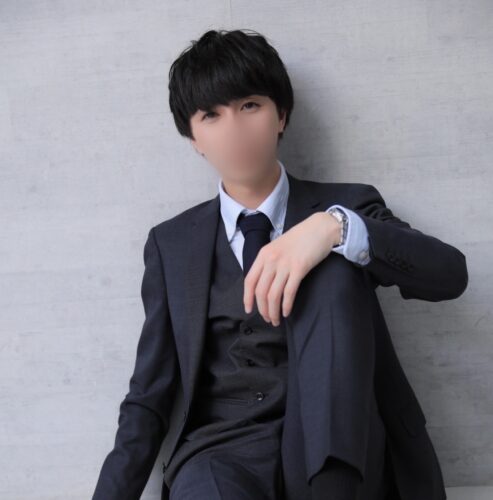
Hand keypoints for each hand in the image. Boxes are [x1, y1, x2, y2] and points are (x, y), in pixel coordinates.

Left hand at [243, 211, 341, 325]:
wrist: (320, 228)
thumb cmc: (301, 238)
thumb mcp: (278, 247)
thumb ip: (269, 262)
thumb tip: (264, 283)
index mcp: (263, 254)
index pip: (250, 280)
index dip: (247, 298)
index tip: (248, 309)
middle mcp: (271, 260)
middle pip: (260, 291)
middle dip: (262, 309)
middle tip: (267, 319)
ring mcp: (285, 264)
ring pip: (273, 295)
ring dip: (273, 311)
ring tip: (276, 320)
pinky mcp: (299, 269)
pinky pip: (289, 292)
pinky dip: (286, 305)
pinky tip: (287, 312)